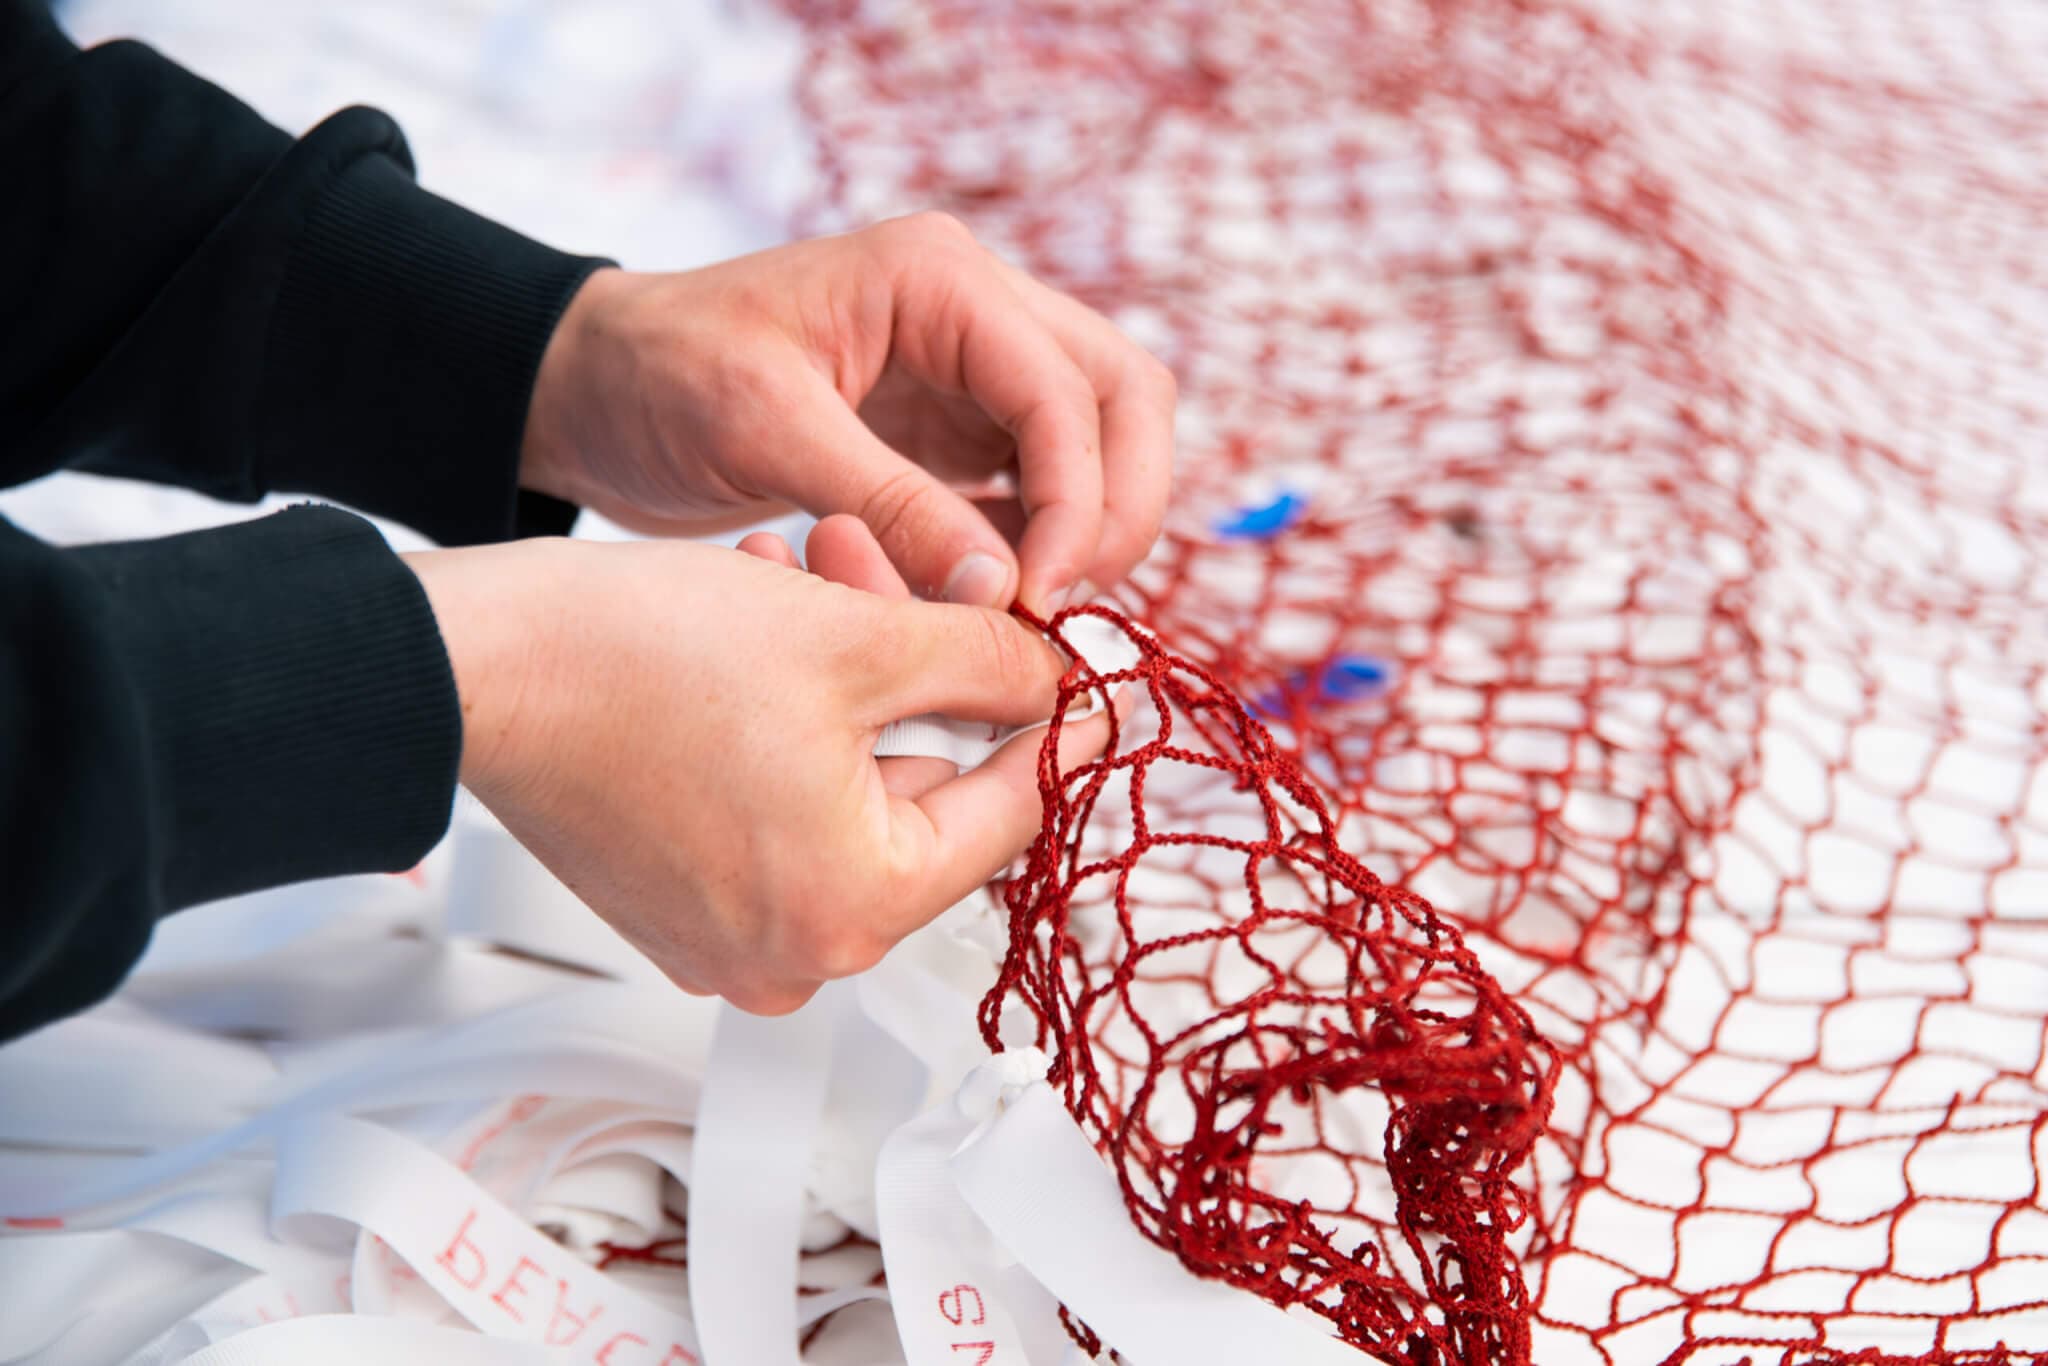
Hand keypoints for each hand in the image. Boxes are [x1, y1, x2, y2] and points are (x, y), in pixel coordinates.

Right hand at [403, 535, 1120, 1013]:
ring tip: (813, 568)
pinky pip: (774, 808)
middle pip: (918, 797)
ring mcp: (724, 937)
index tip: (1084, 671)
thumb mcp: (855, 638)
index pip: (1008, 813)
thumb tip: (1061, 681)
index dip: (1052, 721)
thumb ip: (986, 662)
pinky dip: (787, 722)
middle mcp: (792, 954)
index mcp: (854, 910)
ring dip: (847, 677)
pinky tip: (766, 620)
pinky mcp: (674, 902)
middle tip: (902, 573)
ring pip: (844, 788)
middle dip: (917, 670)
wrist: (466, 668)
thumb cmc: (631, 661)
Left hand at [518, 213, 1175, 614]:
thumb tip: (1007, 594)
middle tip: (1068, 606)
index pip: (1067, 392)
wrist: (591, 386)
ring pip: (1097, 442)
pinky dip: (1037, 543)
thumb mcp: (766, 432)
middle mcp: (977, 311)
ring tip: (1035, 613)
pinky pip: (1037, 485)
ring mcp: (972, 369)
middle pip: (1124, 399)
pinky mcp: (951, 429)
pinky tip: (997, 599)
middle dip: (1117, 508)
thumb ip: (893, 507)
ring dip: (1090, 529)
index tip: (1043, 599)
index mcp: (939, 281)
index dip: (1080, 502)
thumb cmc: (658, 379)